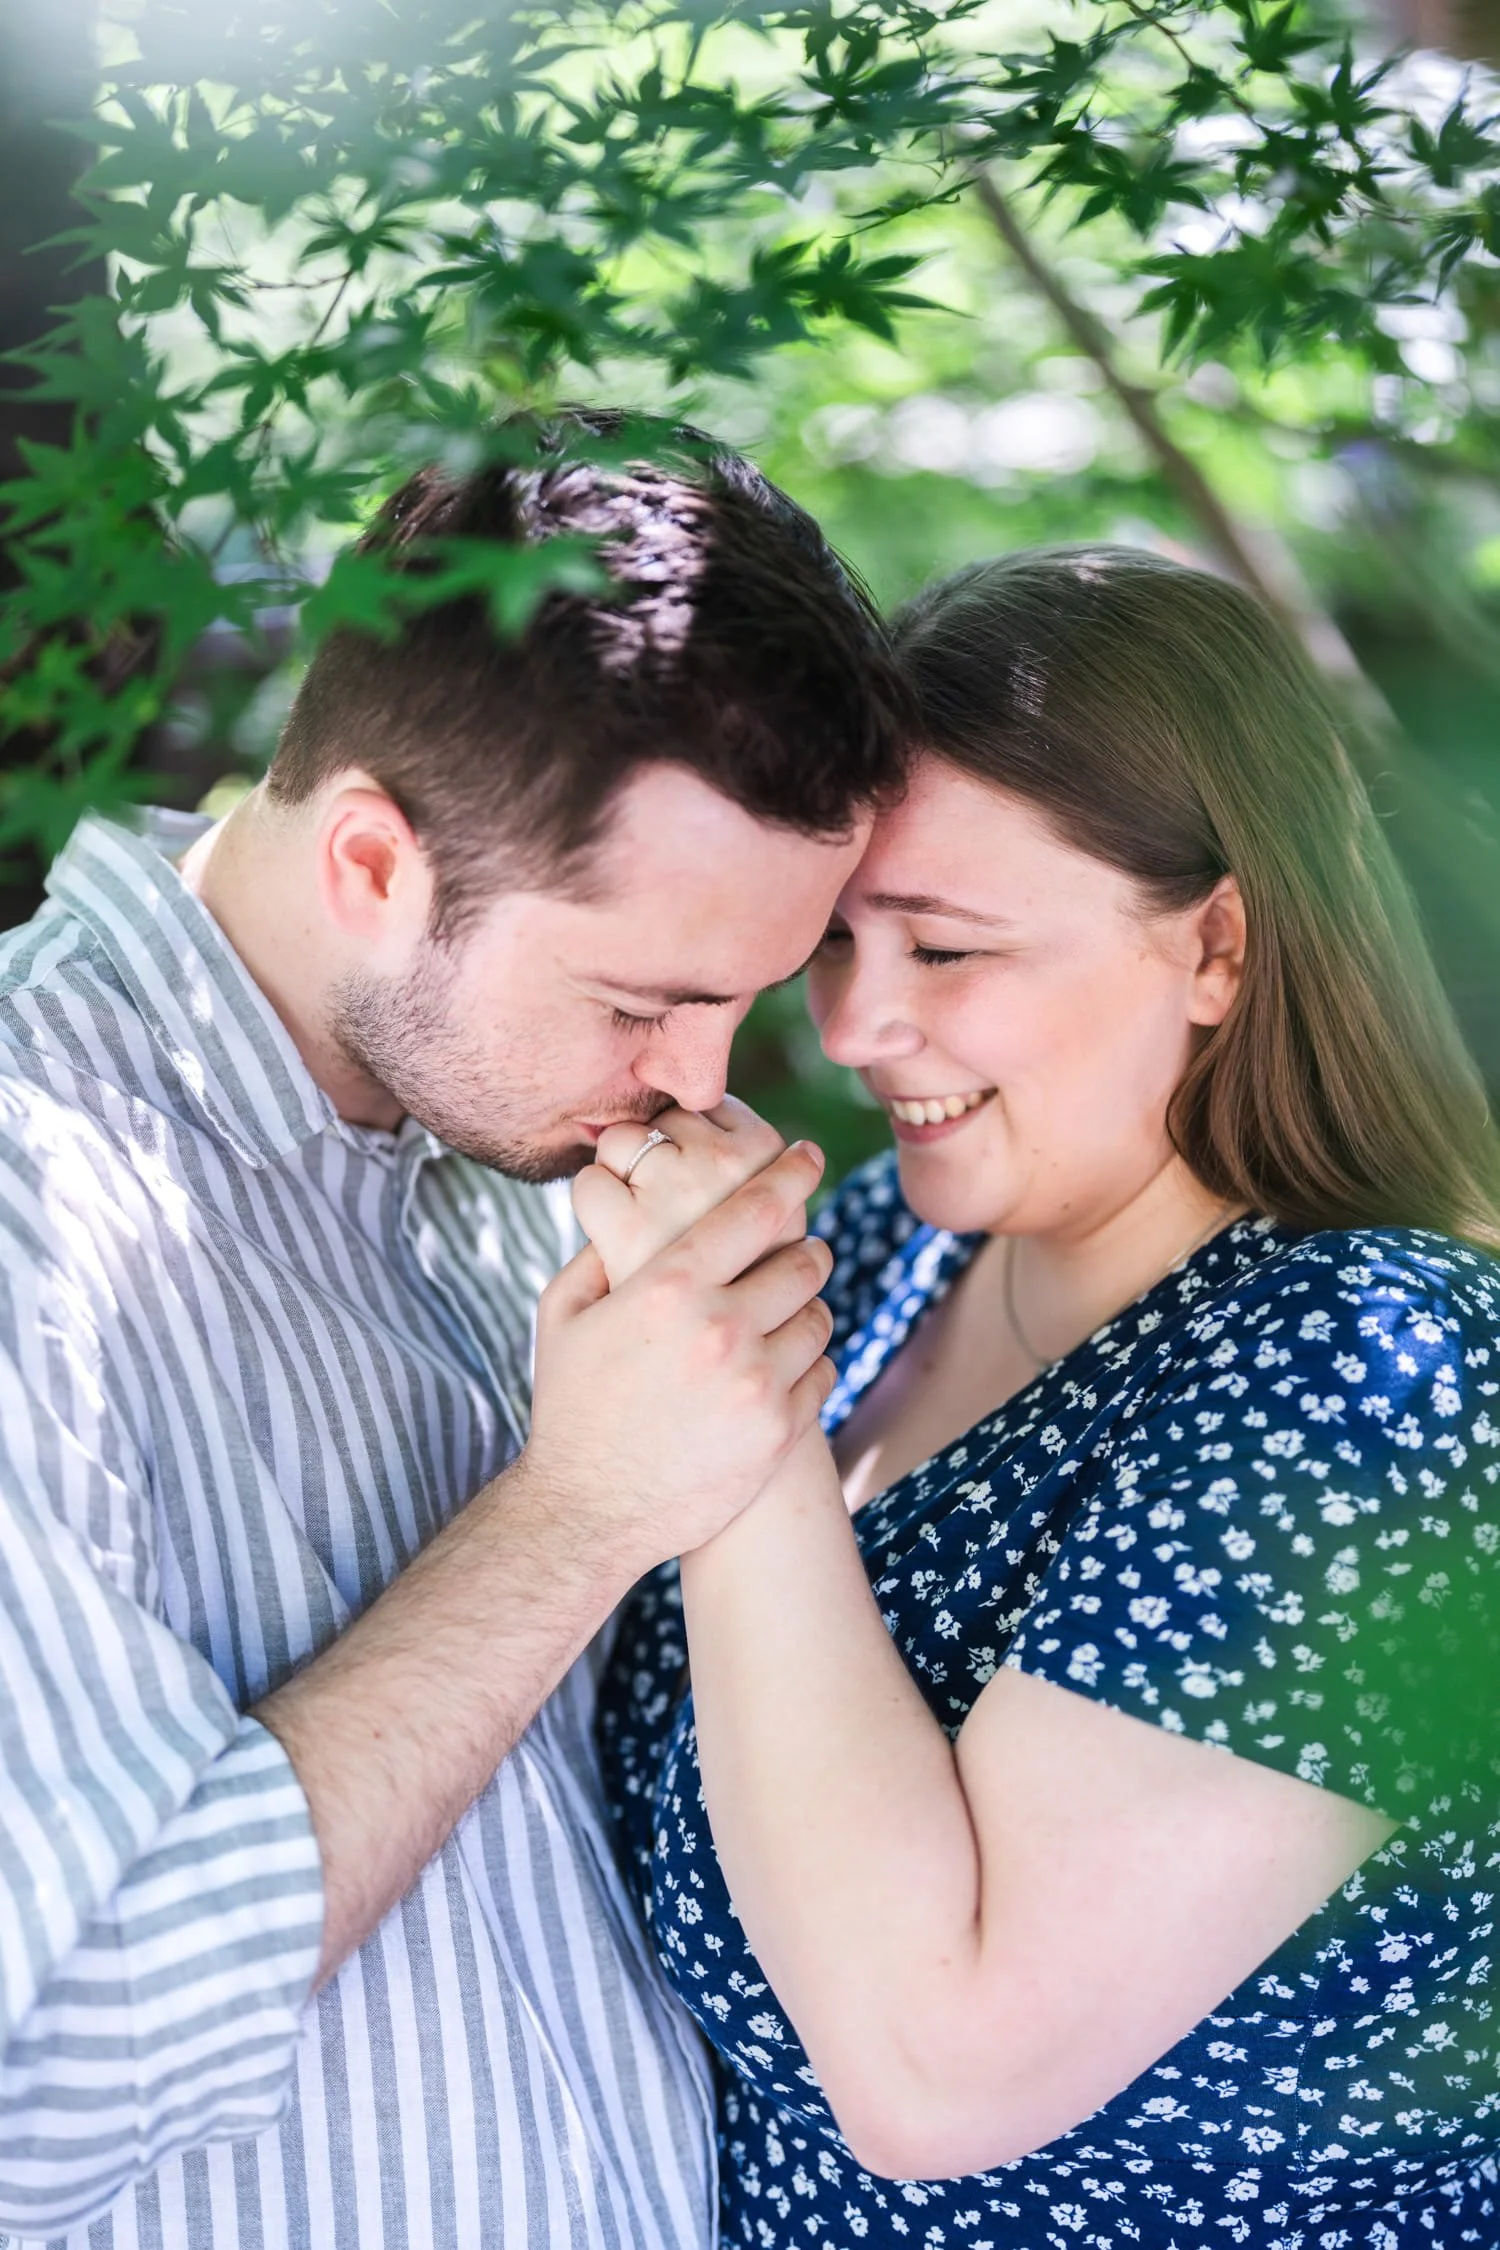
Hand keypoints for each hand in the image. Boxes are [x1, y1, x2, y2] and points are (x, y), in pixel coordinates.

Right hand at [523, 1142, 835, 1572]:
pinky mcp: (779, 1430)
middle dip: (804, 1248)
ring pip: (819, 1316)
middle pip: (803, 1260)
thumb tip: (629, 1201)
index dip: (790, 1173)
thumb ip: (600, 1250)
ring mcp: (755, 1382)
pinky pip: (823, 1372)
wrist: (588, 1510)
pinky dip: (809, 1362)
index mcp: (667, 1286)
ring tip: (785, 1314)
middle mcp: (719, 1327)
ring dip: (806, 1308)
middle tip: (799, 1250)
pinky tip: (781, 1365)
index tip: (807, 1156)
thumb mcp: (563, 1315)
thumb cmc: (571, 1406)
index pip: (755, 1208)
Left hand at [575, 1098, 800, 1288]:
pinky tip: (614, 1239)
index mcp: (770, 1157)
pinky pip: (590, 1183)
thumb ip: (750, 1179)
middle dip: (661, 1154)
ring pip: (624, 1139)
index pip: (712, 1105)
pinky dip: (592, 1204)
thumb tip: (718, 1109)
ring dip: (624, 1176)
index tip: (702, 1185)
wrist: (692, 1389)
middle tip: (673, 1213)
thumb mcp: (768, 1235)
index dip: (696, 1142)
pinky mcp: (630, 1230)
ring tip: (647, 1227)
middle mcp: (730, 1169)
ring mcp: (681, 1195)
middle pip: (668, 1115)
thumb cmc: (730, 1302)